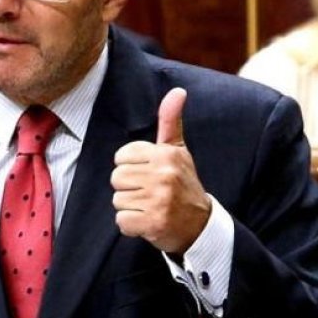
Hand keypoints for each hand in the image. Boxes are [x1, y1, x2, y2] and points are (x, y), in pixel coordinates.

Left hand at [111, 88, 211, 253]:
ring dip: (131, 208)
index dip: (131, 168)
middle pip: (117, 178)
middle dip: (129, 188)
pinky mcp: (153, 223)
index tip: (149, 175)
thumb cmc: (183, 184)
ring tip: (150, 207)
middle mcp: (164, 175)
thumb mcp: (178, 151)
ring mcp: (159, 200)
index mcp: (167, 154)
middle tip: (150, 193)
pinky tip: (148, 222)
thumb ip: (170, 121)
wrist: (200, 225)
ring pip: (118, 200)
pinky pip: (122, 221)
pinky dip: (132, 226)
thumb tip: (178, 91)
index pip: (121, 157)